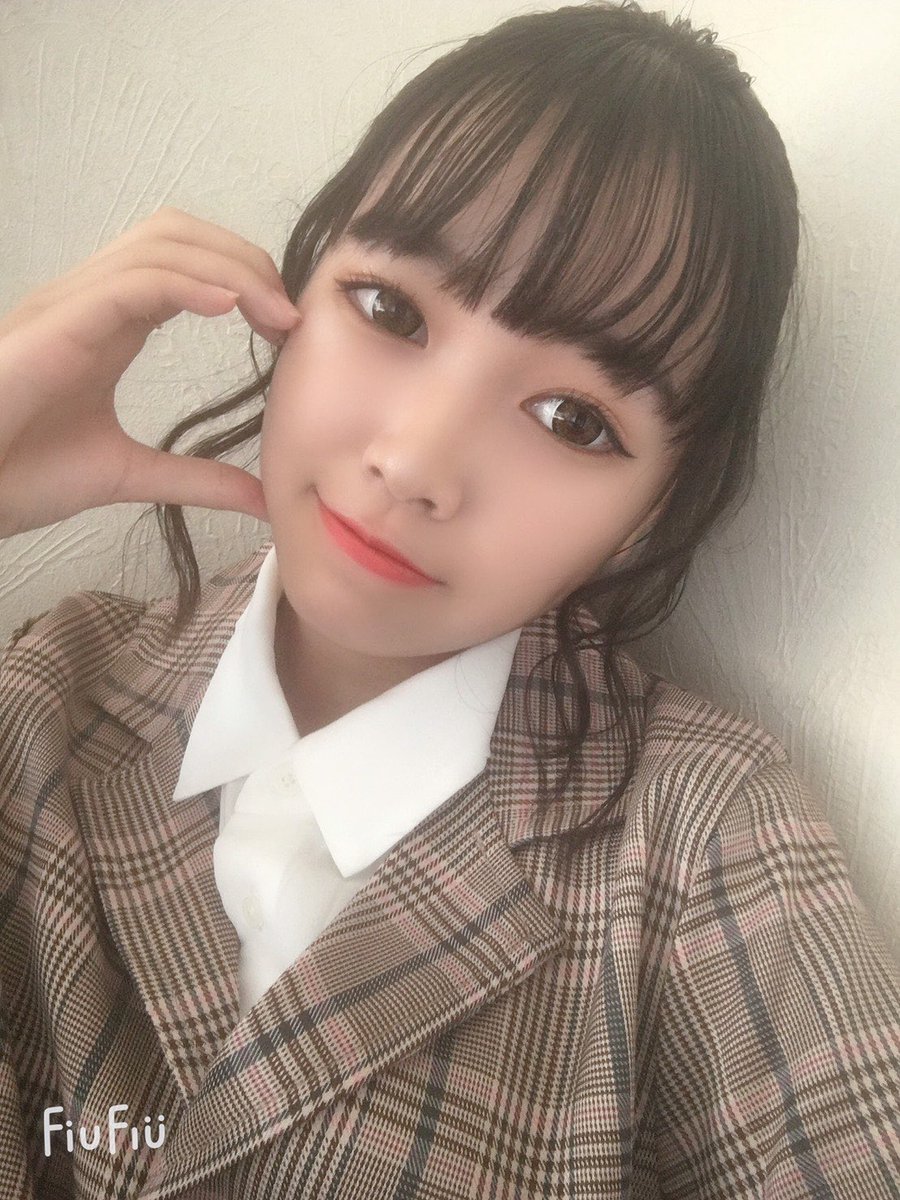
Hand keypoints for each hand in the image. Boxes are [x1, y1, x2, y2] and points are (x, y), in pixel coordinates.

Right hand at [0, 207, 299, 536]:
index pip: (181, 262)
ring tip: (277, 313)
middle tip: (290, 315)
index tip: (287, 328)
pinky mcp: (54, 325)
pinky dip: (188, 284)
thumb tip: (262, 496)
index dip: (241, 277)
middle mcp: (88, 300)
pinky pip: (131, 282)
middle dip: (244, 257)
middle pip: (176, 233)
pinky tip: (230, 306)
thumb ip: (195, 479)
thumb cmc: (17, 475)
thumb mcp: (129, 475)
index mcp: (105, 324)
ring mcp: (67, 305)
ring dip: (230, 267)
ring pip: (160, 244)